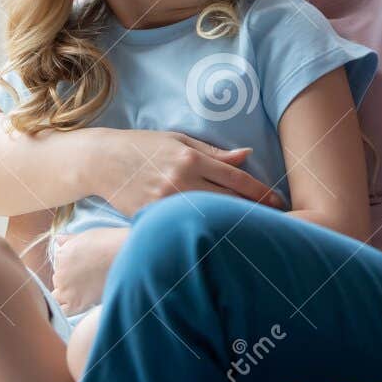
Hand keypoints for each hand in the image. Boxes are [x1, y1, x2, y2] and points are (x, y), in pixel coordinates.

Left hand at [49, 228, 118, 315]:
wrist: (127, 257)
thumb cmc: (111, 243)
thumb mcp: (88, 236)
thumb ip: (70, 240)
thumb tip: (58, 240)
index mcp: (62, 254)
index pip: (60, 265)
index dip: (71, 268)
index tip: (84, 269)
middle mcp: (60, 272)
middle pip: (60, 280)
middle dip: (71, 280)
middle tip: (89, 279)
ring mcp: (66, 289)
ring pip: (59, 296)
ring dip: (70, 294)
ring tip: (90, 289)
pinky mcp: (76, 303)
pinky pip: (63, 311)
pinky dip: (66, 310)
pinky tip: (79, 304)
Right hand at [93, 131, 283, 216]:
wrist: (102, 160)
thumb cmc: (144, 146)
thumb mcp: (179, 140)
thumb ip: (214, 153)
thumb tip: (247, 156)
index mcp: (190, 158)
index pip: (235, 179)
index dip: (261, 192)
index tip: (279, 202)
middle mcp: (180, 181)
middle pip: (227, 202)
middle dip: (254, 213)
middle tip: (279, 223)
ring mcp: (165, 202)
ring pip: (208, 218)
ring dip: (232, 226)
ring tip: (256, 235)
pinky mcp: (151, 218)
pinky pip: (183, 227)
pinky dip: (202, 233)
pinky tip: (219, 242)